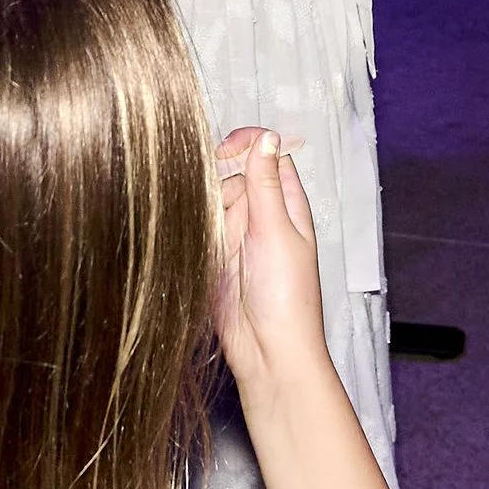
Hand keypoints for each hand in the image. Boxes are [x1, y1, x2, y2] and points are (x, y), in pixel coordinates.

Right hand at [212, 125, 332, 402]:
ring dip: (214, 222)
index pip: (269, 156)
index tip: (226, 149)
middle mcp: (263, 217)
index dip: (248, 145)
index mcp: (289, 206)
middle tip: (239, 229)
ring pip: (213, 204)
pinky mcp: (214, 257)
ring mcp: (237, 238)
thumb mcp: (277, 232)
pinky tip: (210, 260)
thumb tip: (267, 136)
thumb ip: (266, 183)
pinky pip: (200, 230)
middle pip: (233, 178)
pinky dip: (200, 238)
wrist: (266, 351)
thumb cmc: (286, 297)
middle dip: (228, 195)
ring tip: (228, 257)